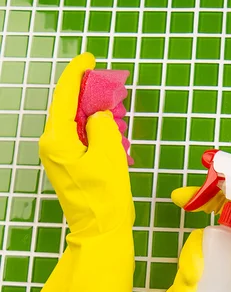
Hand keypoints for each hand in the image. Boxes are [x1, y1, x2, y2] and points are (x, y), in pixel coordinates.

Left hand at [34, 53, 134, 291]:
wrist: (101, 233)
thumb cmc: (105, 197)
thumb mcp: (109, 154)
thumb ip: (101, 125)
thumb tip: (96, 115)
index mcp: (57, 140)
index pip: (64, 97)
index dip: (76, 74)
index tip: (89, 58)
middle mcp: (53, 146)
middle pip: (68, 109)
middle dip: (88, 94)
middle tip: (111, 86)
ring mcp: (60, 158)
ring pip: (76, 124)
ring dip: (94, 114)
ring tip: (115, 108)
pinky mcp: (70, 167)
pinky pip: (81, 140)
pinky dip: (95, 131)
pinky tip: (112, 131)